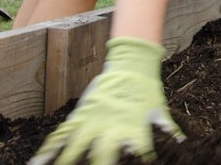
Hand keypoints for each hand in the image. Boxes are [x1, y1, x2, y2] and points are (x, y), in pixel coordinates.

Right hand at [30, 37, 183, 164]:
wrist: (131, 65)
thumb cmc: (146, 91)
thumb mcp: (159, 111)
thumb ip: (167, 130)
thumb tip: (183, 144)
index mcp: (132, 130)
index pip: (135, 154)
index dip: (135, 161)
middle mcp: (111, 128)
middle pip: (102, 157)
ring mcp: (92, 121)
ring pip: (74, 148)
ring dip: (65, 162)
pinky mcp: (80, 115)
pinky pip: (61, 135)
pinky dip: (48, 149)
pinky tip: (37, 163)